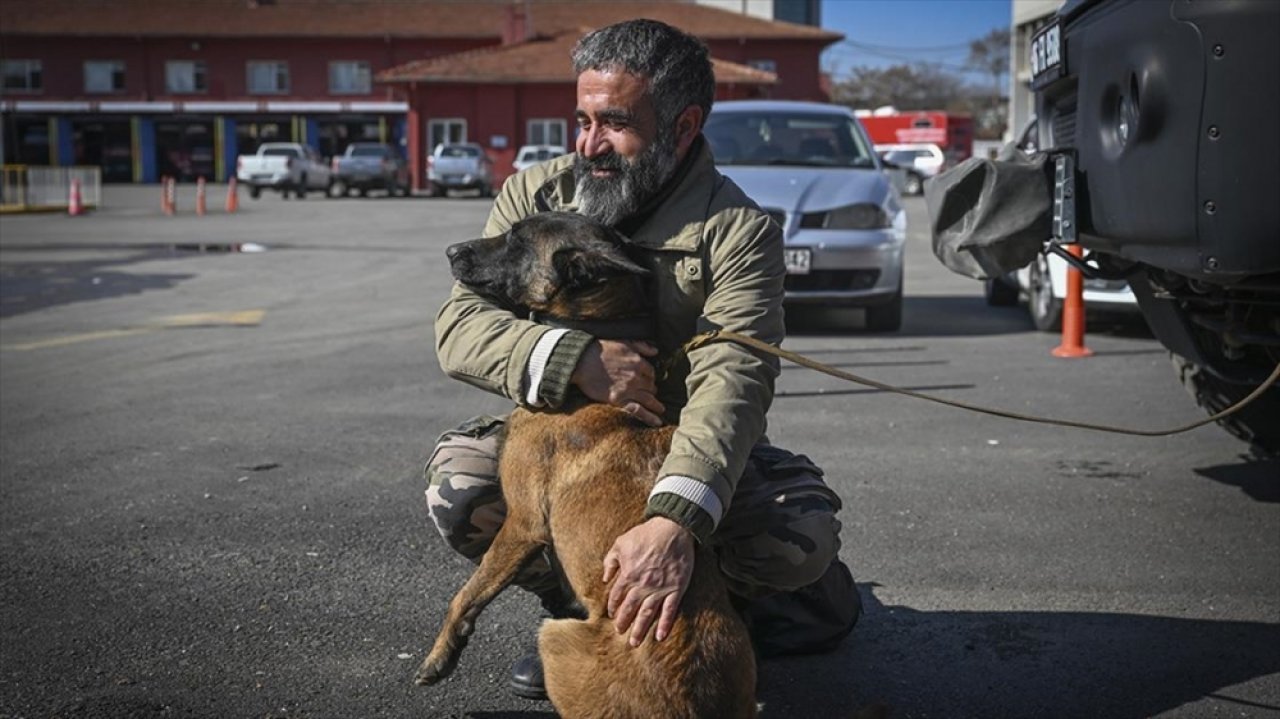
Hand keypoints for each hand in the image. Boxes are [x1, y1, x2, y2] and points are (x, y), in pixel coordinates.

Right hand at [571, 340, 664, 425]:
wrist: (581, 361)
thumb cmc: (600, 350)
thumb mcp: (624, 342)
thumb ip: (642, 346)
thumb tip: (656, 351)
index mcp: (638, 362)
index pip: (651, 373)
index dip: (650, 377)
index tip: (648, 380)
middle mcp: (636, 377)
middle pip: (650, 386)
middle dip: (651, 390)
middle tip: (651, 394)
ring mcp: (627, 390)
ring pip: (648, 399)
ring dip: (656, 405)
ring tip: (661, 410)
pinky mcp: (618, 400)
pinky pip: (638, 410)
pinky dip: (649, 417)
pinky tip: (657, 422)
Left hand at [602, 516, 693, 646]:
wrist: (672, 527)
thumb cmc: (646, 534)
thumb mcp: (621, 542)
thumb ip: (610, 561)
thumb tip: (605, 577)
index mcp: (628, 575)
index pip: (617, 597)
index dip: (614, 607)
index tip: (613, 615)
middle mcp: (642, 585)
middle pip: (630, 609)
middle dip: (624, 623)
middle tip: (620, 633)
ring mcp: (660, 588)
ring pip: (647, 614)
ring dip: (640, 629)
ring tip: (635, 642)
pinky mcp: (676, 588)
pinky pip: (670, 610)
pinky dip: (665, 624)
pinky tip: (660, 636)